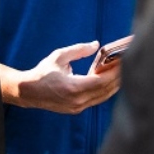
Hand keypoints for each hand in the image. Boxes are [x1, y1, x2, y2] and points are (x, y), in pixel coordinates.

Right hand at [0, 42, 119, 113]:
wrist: (27, 92)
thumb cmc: (42, 72)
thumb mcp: (59, 56)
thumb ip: (79, 50)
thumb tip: (97, 44)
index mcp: (73, 87)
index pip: (102, 81)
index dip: (115, 72)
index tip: (123, 61)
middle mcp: (78, 100)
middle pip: (106, 90)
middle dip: (118, 77)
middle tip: (126, 64)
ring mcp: (77, 107)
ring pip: (103, 97)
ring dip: (113, 85)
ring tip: (121, 71)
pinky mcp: (76, 109)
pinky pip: (96, 99)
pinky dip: (104, 90)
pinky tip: (109, 80)